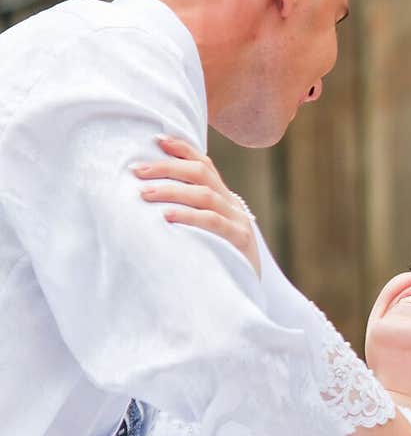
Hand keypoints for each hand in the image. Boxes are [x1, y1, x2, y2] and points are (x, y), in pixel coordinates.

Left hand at [133, 136, 260, 276]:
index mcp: (225, 200)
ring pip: (204, 195)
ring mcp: (239, 222)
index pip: (205, 164)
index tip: (156, 140)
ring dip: (171, 190)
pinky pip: (213, 223)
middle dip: (167, 167)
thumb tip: (148, 199)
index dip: (182, 149)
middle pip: (202, 173)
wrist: (248, 295)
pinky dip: (189, 216)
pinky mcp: (240, 241)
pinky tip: (166, 216)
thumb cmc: (219, 263)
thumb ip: (189, 215)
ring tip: (143, 193)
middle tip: (137, 171)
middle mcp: (233, 205)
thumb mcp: (206, 234)